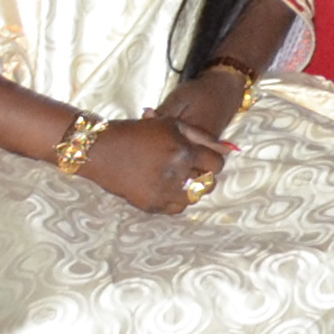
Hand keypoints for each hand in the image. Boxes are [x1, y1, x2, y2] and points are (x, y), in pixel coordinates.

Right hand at [74, 112, 232, 218]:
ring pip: (193, 199)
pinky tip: (167, 188)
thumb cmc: (140, 132)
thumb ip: (204, 137)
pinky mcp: (150, 205)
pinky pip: (175, 209)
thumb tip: (230, 150)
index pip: (217, 165)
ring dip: (191, 190)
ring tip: (179, 179)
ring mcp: (162, 192)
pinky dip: (176, 201)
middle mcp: (176, 174)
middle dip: (204, 176)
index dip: (212, 161)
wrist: (103, 150)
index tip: (203, 159)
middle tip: (191, 169)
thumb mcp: (173, 124)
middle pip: (208, 184)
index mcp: (184, 152)